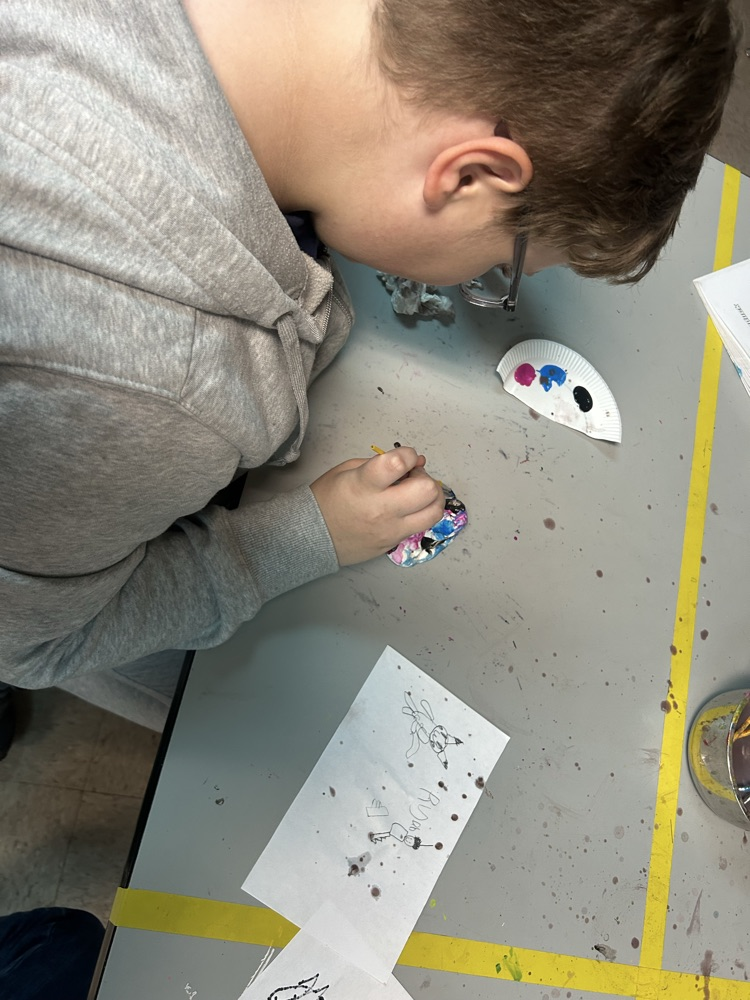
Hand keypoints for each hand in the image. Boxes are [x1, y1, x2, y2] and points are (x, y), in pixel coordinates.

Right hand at [310, 447, 444, 565]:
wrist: (312, 536)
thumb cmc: (327, 499)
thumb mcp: (348, 470)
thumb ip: (382, 462)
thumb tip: (415, 461)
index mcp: (364, 485)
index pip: (399, 463)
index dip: (409, 454)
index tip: (404, 457)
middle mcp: (381, 509)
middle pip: (427, 490)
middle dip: (424, 477)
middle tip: (412, 477)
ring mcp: (390, 529)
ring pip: (434, 512)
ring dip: (431, 498)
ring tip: (416, 493)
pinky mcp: (394, 542)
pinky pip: (421, 526)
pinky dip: (420, 513)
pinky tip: (407, 508)